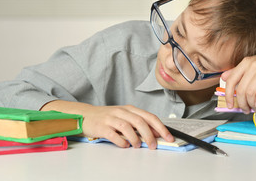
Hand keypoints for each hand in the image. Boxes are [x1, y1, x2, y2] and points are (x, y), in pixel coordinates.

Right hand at [41, 100, 173, 148]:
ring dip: (136, 139)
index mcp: (130, 109)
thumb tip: (156, 134)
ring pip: (128, 127)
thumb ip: (138, 124)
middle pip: (140, 122)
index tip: (169, 137)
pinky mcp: (102, 127)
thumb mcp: (124, 117)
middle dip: (150, 135)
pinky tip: (124, 146)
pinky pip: (114, 135)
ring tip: (138, 146)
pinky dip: (122, 142)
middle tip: (154, 146)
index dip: (161, 128)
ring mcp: (111, 118)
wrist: (86, 115)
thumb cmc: (107, 118)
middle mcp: (122, 112)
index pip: (150, 117)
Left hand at [222, 49, 255, 113]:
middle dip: (241, 103)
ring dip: (250, 104)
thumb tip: (223, 77)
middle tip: (244, 109)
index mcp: (245, 62)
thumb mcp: (254, 64)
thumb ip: (239, 71)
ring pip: (250, 92)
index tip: (230, 104)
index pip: (230, 80)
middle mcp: (252, 64)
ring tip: (253, 108)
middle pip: (240, 89)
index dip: (228, 95)